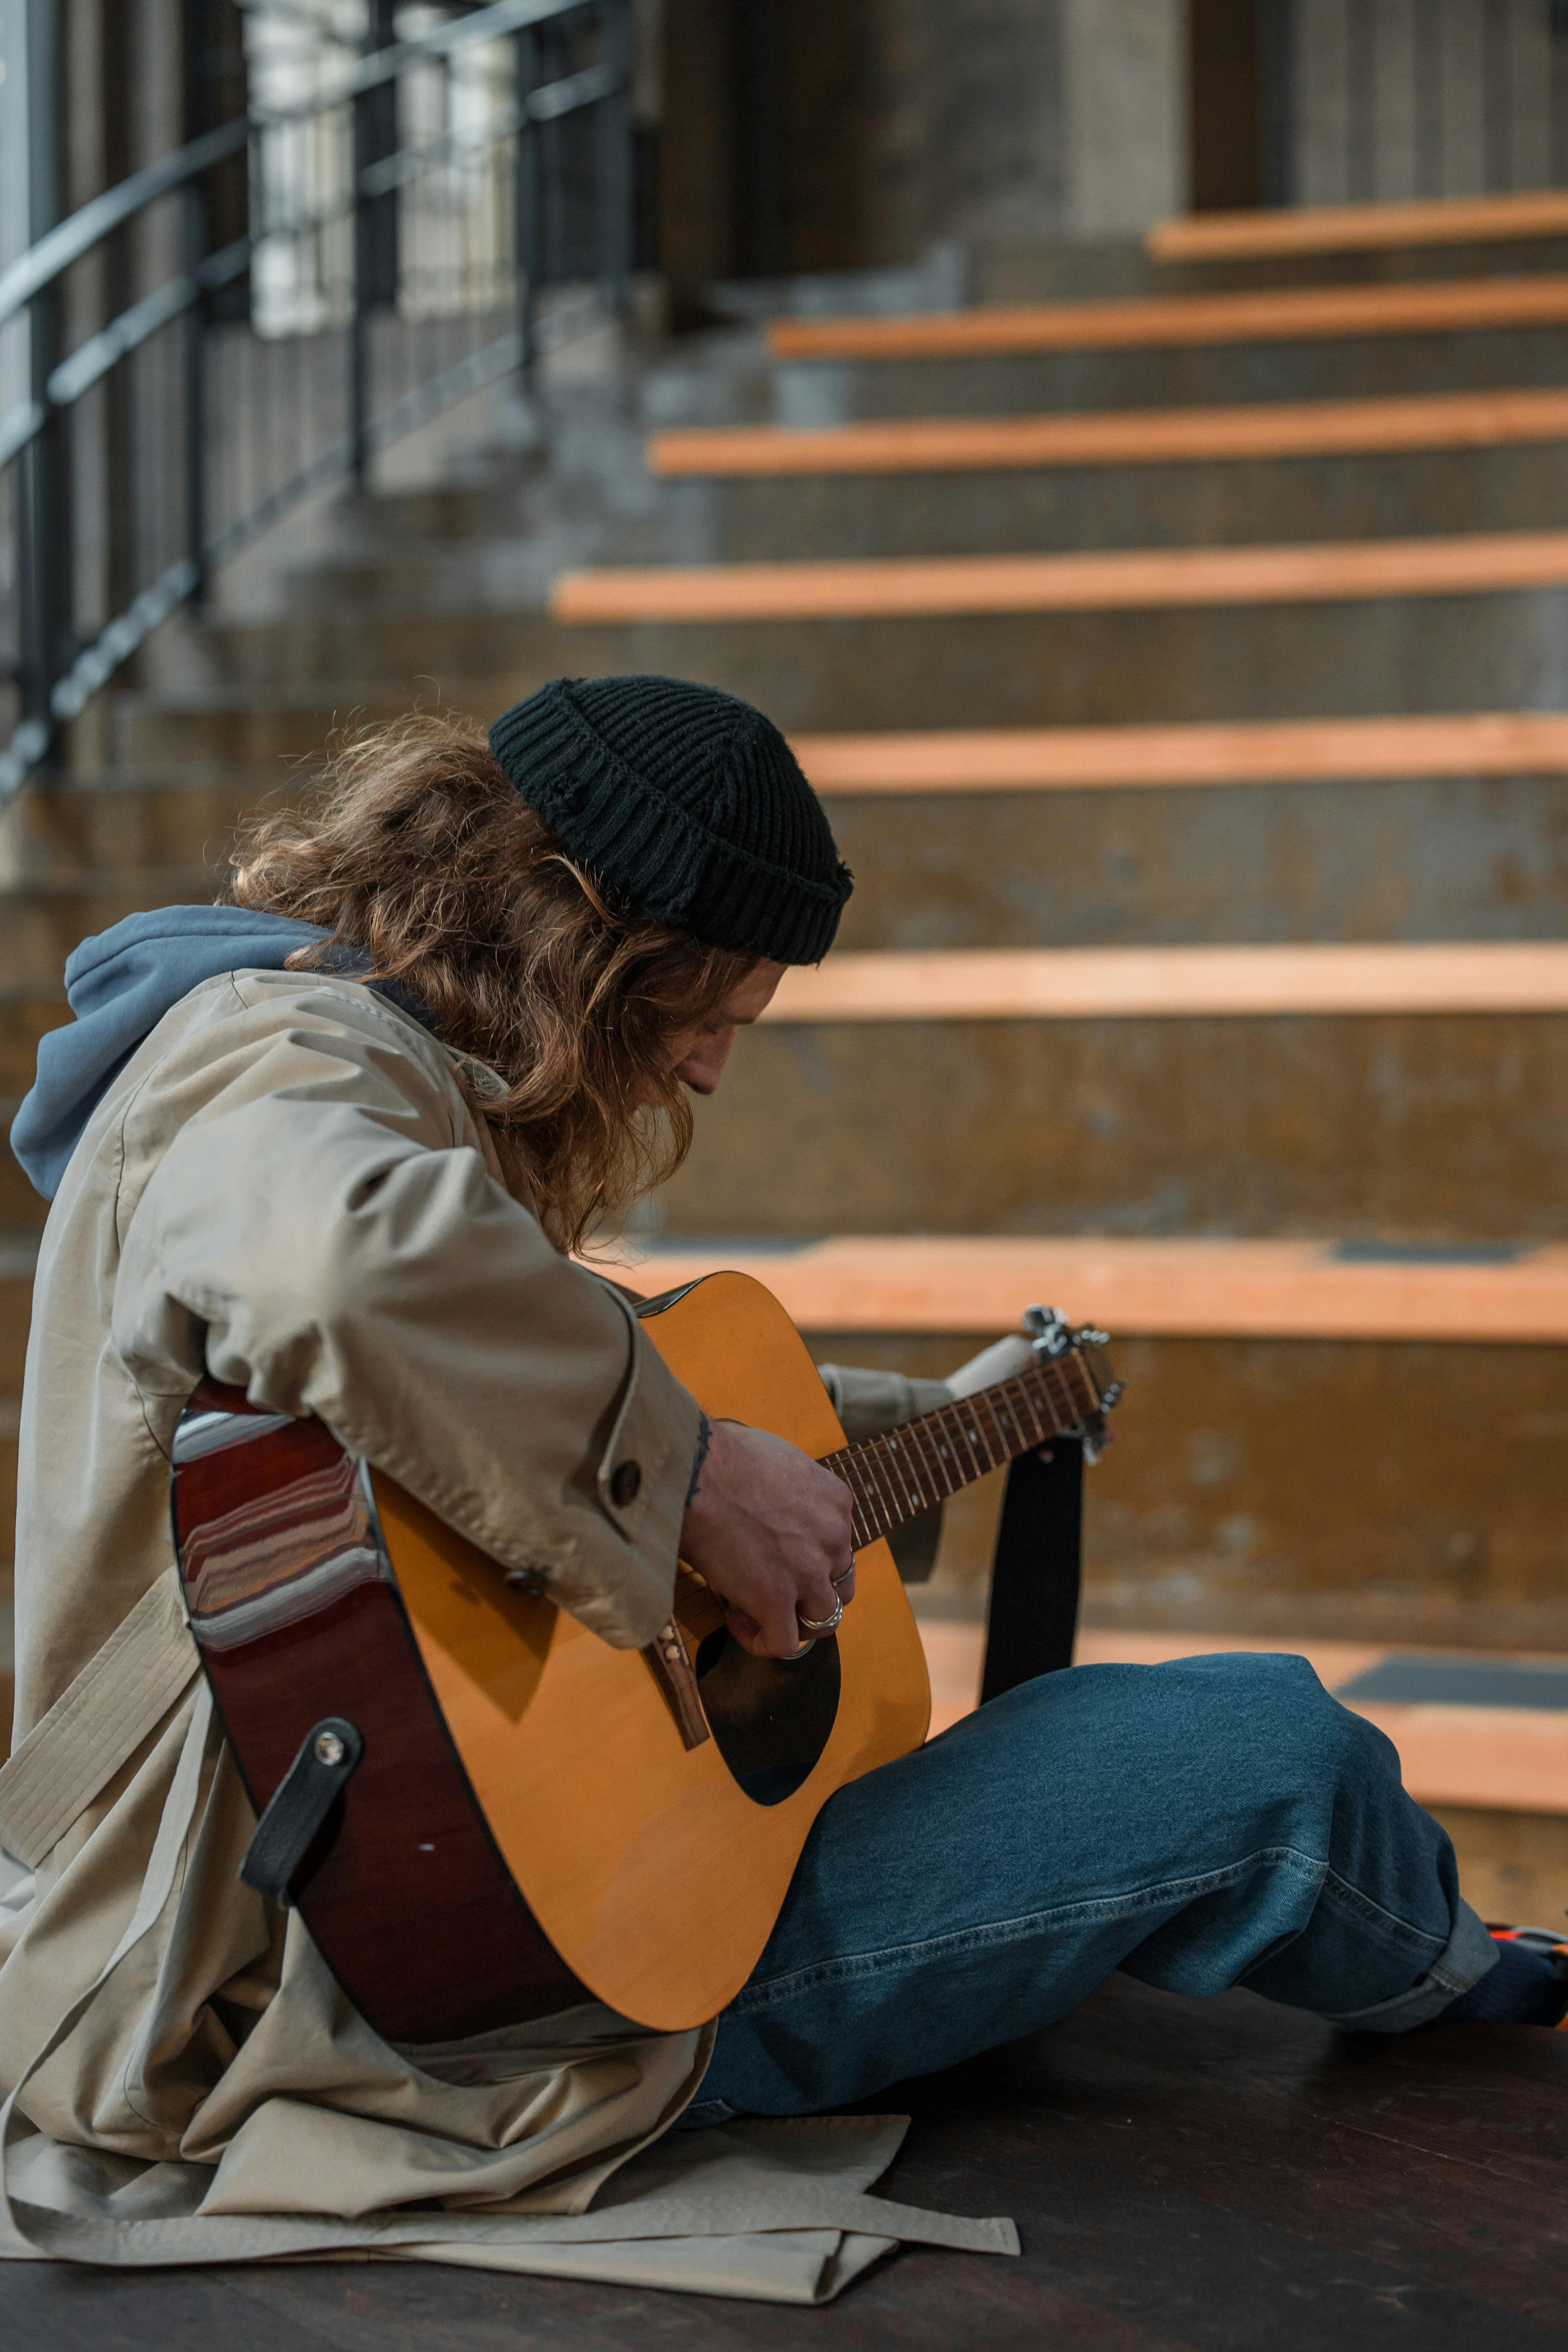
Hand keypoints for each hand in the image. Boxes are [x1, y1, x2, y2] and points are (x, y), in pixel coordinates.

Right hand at [679, 1421, 855, 1659]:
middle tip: (776, 1589)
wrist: (697, 1472)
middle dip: (811, 1592)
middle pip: (839, 1583)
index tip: (775, 1554)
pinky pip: (785, 1644)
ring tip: (758, 1612)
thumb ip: (790, 1488)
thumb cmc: (721, 1456)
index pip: (839, 1544)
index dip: (811, 1555)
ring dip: (795, 1621)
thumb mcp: (778, 1459)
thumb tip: (770, 1500)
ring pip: (823, 1619)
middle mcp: (832, 1539)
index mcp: (835, 1501)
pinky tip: (735, 1620)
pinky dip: (762, 1641)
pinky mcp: (777, 1601)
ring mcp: (808, 1573)